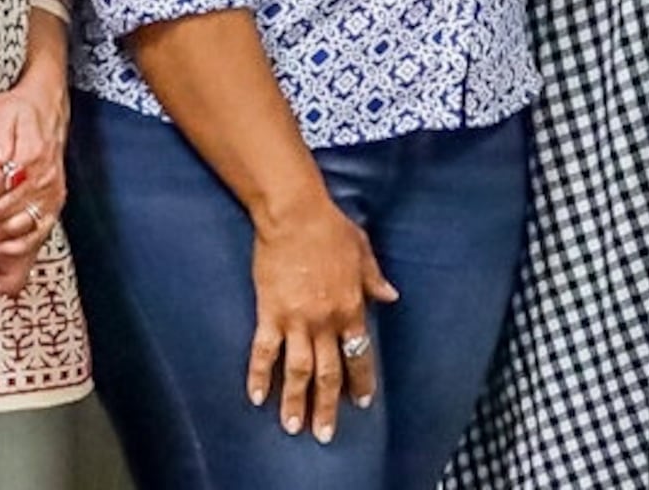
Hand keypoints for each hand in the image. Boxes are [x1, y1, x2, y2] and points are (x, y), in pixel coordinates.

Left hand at [0, 77, 67, 291]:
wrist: (46, 109)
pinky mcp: (49, 210)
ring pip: (13, 232)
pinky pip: (32, 241)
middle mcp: (45, 184)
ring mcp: (50, 200)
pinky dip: (9, 252)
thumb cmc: (20, 111)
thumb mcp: (4, 111)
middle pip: (0, 214)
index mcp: (32, 160)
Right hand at [248, 197, 398, 441]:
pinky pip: (263, 352)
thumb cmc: (331, 229)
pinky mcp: (269, 313)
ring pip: (297, 371)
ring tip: (293, 427)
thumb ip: (374, 279)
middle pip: (328, 372)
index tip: (361, 403)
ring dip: (295, 401)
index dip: (360, 380)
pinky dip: (258, 375)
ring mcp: (296, 320)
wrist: (295, 215)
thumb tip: (392, 296)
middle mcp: (325, 321)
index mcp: (351, 307)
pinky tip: (256, 397)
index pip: (358, 353)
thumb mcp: (363, 252)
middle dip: (327, 405)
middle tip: (325, 433)